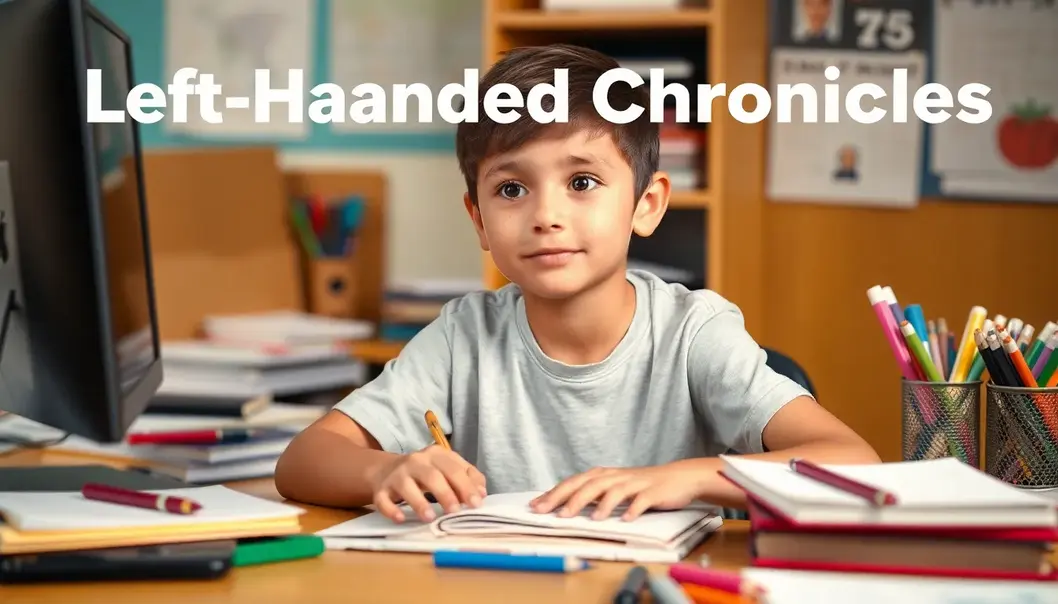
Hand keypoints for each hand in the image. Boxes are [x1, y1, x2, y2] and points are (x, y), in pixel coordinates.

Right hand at [370, 445, 486, 522]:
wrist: (387, 470)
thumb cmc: (426, 472)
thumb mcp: (448, 469)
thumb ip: (467, 477)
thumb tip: (481, 493)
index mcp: (436, 455)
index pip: (454, 468)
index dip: (466, 486)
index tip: (476, 503)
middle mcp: (416, 461)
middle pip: (432, 475)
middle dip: (445, 493)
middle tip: (455, 511)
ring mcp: (397, 475)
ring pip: (407, 486)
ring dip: (419, 502)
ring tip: (430, 517)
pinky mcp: (381, 489)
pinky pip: (383, 499)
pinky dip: (391, 509)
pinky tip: (400, 518)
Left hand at [529, 464, 705, 520]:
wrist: (679, 477)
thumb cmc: (642, 485)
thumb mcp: (614, 487)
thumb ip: (592, 494)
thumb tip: (563, 505)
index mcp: (604, 475)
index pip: (574, 482)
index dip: (555, 493)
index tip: (536, 505)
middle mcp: (616, 476)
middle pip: (589, 484)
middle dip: (570, 499)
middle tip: (553, 513)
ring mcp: (636, 482)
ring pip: (614, 491)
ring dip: (602, 504)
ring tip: (591, 519)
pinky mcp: (654, 491)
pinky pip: (643, 500)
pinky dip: (634, 509)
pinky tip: (627, 519)